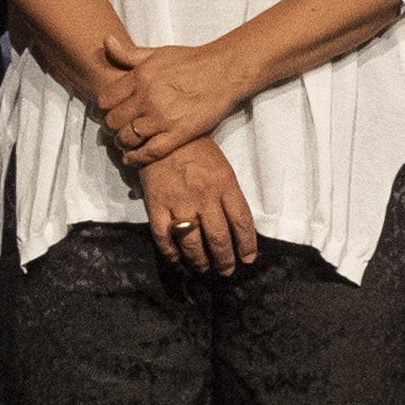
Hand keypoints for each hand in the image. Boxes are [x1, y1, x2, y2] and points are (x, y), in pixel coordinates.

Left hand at [91, 37, 241, 173]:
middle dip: (111, 127)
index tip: (108, 112)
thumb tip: (106, 41)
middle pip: (114, 121)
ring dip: (122, 143)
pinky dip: (136, 158)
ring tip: (124, 142)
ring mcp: (163, 117)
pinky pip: (150, 152)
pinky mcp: (179, 134)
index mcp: (140, 77)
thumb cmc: (192, 61)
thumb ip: (129, 53)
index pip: (106, 100)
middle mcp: (148, 97)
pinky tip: (131, 158)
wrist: (224, 72)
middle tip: (115, 129)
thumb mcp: (157, 53)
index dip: (104, 109)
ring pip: (127, 138)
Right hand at [138, 140, 260, 275]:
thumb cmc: (197, 151)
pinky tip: (177, 260)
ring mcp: (179, 201)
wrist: (163, 133)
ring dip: (200, 261)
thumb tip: (237, 228)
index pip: (242, 221)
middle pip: (219, 237)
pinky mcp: (156, 204)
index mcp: (224, 184)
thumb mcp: (222, 169)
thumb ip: (229, 196)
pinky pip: (163, 236)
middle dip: (225, 260)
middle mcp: (204, 196)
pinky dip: (171, 253)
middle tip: (226, 270)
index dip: (247, 245)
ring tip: (205, 268)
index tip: (248, 258)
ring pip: (192, 242)